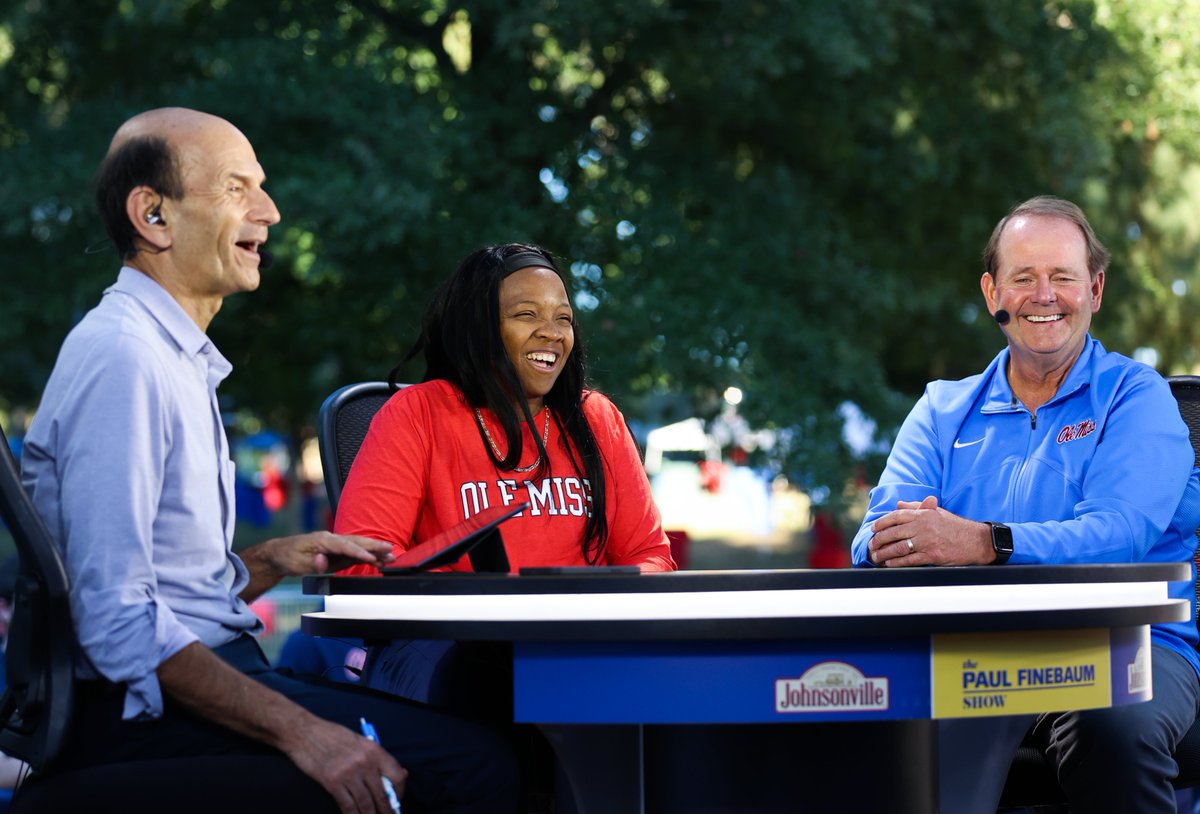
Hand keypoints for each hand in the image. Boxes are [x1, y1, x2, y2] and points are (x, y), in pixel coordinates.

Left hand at [263, 531, 394, 576]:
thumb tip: (324, 561)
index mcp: (323, 540)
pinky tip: (379, 558)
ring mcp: (335, 544)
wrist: (280, 553)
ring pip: (358, 545)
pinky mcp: (336, 551)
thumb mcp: (298, 563)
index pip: (344, 546)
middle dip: (374, 546)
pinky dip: (367, 554)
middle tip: (391, 550)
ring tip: (391, 555)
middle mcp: (331, 539)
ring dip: (375, 550)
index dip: (358, 552)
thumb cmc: (288, 557)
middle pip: (356, 542)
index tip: (371, 558)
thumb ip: (314, 563)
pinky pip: (354, 552)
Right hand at [281, 716, 407, 813]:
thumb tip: (397, 774)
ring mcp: (348, 773)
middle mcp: (364, 762)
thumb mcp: (360, 741)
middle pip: (382, 794)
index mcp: (374, 749)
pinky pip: (347, 805)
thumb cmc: (333, 735)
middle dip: (387, 810)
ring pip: (366, 803)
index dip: (400, 791)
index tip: (397, 800)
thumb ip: (377, 758)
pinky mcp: (332, 783)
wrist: (304, 733)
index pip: (396, 775)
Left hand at [867, 496, 992, 566]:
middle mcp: (923, 527)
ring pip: (898, 548)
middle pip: (893, 533)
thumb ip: (916, 507)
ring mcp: (927, 542)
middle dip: (878, 540)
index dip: (881, 522)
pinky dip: (896, 563)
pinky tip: (889, 563)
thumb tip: (898, 504)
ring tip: (876, 556)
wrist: (975, 541)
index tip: (873, 529)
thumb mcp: (936, 512)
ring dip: (884, 553)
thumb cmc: (954, 526)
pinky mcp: (932, 556)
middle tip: (871, 545)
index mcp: (923, 514)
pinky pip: (909, 560)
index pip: (896, 516)